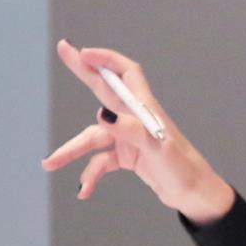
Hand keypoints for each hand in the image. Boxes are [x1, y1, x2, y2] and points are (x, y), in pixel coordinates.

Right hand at [41, 41, 236, 223]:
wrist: (195, 195)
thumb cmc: (183, 169)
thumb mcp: (158, 149)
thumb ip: (131, 130)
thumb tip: (102, 115)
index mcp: (146, 109)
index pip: (126, 73)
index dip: (106, 59)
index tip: (83, 52)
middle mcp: (135, 119)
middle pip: (104, 90)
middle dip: (83, 72)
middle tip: (63, 50)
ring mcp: (129, 137)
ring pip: (93, 138)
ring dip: (72, 152)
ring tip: (50, 164)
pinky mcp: (127, 156)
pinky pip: (100, 162)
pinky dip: (91, 175)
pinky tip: (84, 190)